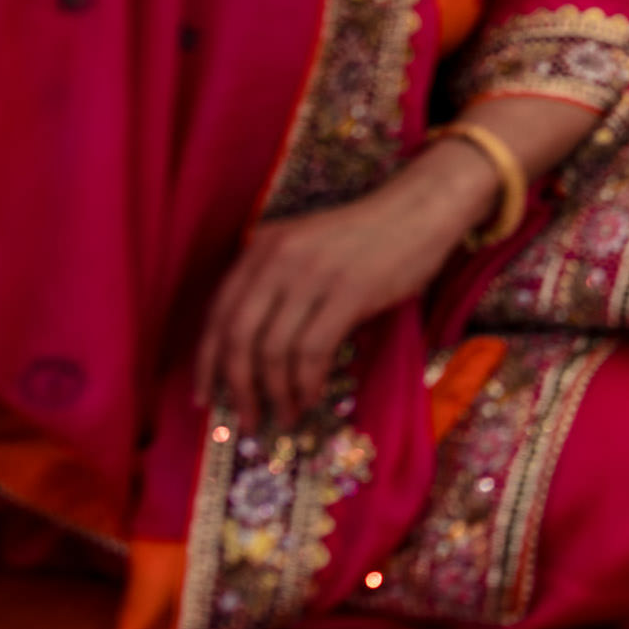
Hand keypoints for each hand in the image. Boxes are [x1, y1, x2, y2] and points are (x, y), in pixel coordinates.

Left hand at [194, 143, 491, 430]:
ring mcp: (313, 274)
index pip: (218, 314)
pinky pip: (313, 350)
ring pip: (274, 350)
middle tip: (245, 419)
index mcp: (261, 248)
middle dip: (238, 387)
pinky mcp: (349, 292)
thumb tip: (253, 354)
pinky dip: (307, 383)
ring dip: (276, 393)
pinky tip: (312, 396)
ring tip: (285, 416)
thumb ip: (275, 284)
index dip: (208, 363)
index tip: (207, 398)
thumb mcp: (305, 247)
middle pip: (239, 338)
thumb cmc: (367, 234)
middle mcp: (278, 259)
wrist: (421, 208)